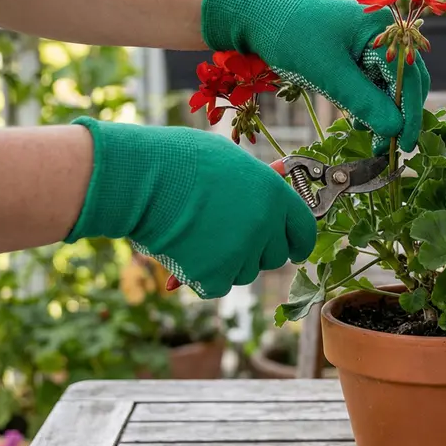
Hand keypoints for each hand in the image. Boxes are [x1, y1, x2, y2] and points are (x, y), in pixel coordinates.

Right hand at [66, 117, 315, 298]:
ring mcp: (241, 252)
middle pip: (274, 256)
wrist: (141, 177)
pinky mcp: (215, 275)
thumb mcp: (230, 160)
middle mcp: (265, 225)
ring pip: (245, 272)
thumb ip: (259, 179)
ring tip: (199, 232)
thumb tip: (283, 173)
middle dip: (256, 249)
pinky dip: (202, 276)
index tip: (289, 245)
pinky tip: (186, 250)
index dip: (296, 240)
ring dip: (228, 261)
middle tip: (227, 232)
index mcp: (275, 195)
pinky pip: (218, 285)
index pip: (304, 231)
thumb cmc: (181, 160)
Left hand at [201, 0, 428, 152]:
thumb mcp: (329, 73)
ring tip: (371, 139)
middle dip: (399, 114)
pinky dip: (367, 103)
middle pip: (404, 80)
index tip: (405, 144)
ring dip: (382, 112)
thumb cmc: (290, 34)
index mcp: (382, 27)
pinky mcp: (349, 52)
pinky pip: (368, 81)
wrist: (251, 12)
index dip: (410, 113)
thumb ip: (365, 101)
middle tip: (391, 148)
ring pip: (386, 84)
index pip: (410, 76)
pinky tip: (358, 122)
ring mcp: (364, 41)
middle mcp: (380, 32)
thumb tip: (394, 129)